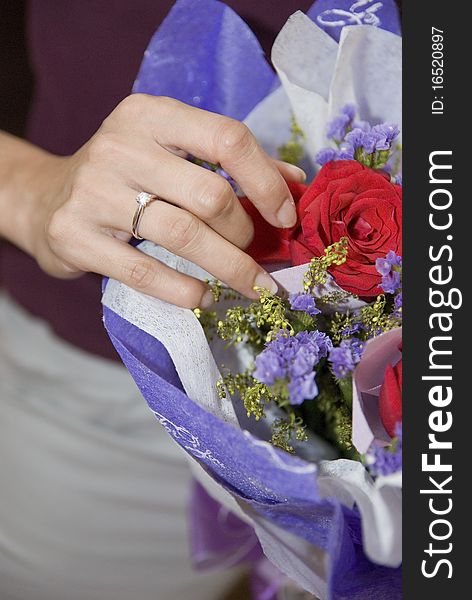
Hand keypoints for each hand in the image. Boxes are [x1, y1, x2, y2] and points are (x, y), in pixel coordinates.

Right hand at [23, 95, 305, 307]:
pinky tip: (204, 296)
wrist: (46, 199)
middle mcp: (120, 146)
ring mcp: (93, 191)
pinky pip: (146, 272)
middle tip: (252, 251)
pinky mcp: (75, 236)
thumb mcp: (172, 153)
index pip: (227, 138)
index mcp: (152, 116)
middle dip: (245, 233)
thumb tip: (294, 182)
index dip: (267, 182)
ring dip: (228, 268)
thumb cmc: (125, 177)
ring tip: (248, 285)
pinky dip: (185, 290)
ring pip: (184, 236)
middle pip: (211, 195)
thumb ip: (231, 162)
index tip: (285, 218)